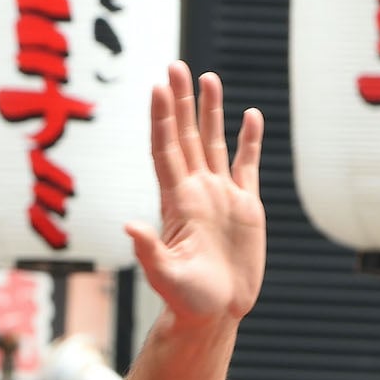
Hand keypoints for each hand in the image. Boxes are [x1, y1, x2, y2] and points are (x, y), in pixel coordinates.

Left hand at [125, 61, 265, 331]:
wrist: (212, 313)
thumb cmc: (185, 299)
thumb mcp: (164, 275)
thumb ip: (148, 250)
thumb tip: (129, 227)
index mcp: (176, 202)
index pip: (165, 150)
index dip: (161, 119)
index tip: (157, 88)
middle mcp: (195, 192)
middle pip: (185, 137)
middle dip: (180, 102)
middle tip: (175, 66)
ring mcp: (219, 197)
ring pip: (213, 143)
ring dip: (210, 112)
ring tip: (209, 78)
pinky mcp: (244, 206)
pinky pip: (246, 165)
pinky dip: (249, 140)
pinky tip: (249, 116)